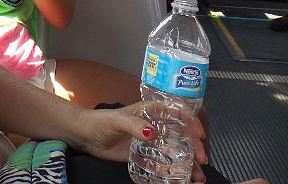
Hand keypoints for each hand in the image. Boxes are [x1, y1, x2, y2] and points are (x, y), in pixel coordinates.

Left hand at [72, 102, 205, 175]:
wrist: (87, 135)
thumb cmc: (100, 121)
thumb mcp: (116, 120)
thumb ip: (134, 125)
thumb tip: (151, 133)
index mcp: (150, 111)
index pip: (177, 112)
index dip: (191, 121)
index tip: (199, 133)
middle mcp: (155, 125)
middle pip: (181, 133)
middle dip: (194, 146)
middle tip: (201, 160)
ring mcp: (151, 141)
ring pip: (176, 150)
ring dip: (189, 162)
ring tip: (198, 175)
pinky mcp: (145, 155)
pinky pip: (163, 163)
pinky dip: (174, 171)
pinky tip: (182, 179)